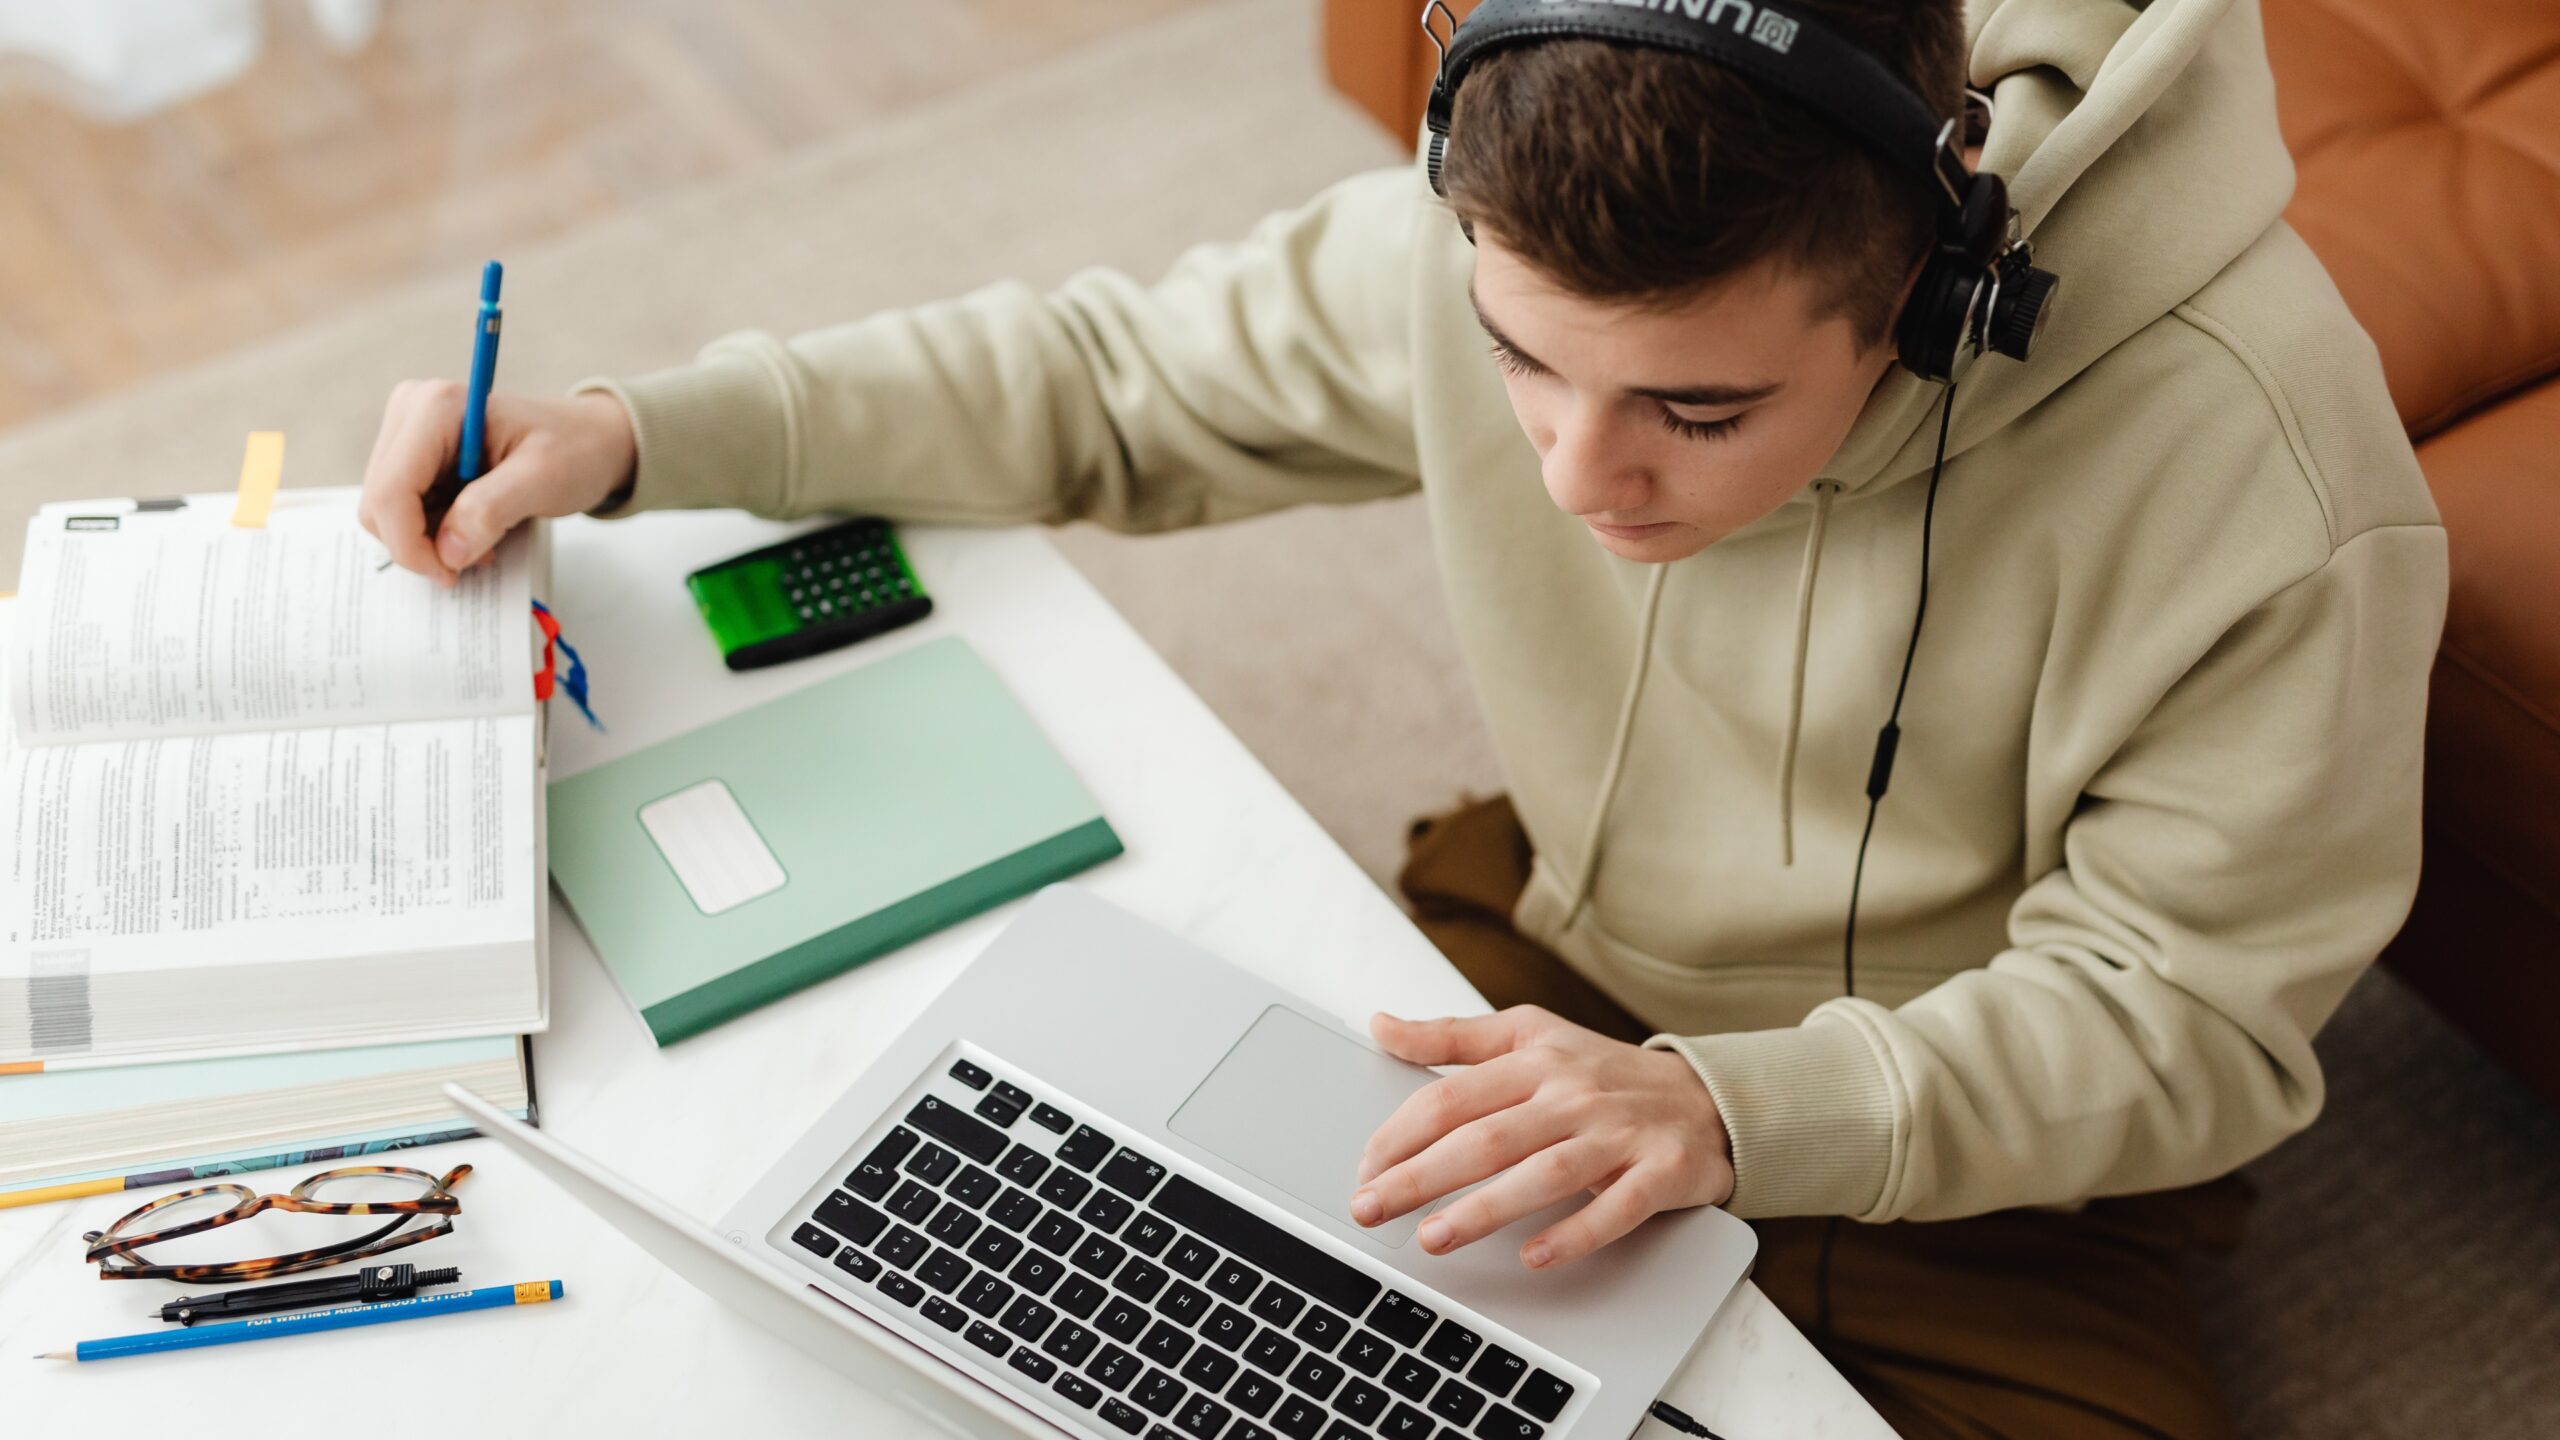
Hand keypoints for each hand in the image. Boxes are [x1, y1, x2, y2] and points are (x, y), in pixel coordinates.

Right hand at [358, 382, 635, 583]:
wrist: (591, 439)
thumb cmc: (575, 450)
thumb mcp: (543, 480)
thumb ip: (492, 511)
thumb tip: (446, 551)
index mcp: (437, 407)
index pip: (391, 491)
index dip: (410, 545)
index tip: (450, 573)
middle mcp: (411, 411)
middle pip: (378, 503)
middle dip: (420, 544)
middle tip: (476, 557)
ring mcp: (408, 431)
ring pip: (383, 510)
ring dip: (428, 539)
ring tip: (482, 539)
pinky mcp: (413, 454)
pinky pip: (400, 509)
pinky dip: (431, 531)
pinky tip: (472, 528)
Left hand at [1351, 1006, 1732, 1269]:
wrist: (1708, 1096)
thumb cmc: (1604, 1072)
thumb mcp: (1530, 1034)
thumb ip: (1453, 1037)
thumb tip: (1381, 1025)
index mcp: (1535, 1058)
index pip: (1454, 1096)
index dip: (1402, 1133)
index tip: (1364, 1167)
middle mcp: (1573, 1093)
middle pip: (1486, 1137)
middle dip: (1420, 1176)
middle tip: (1370, 1208)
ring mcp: (1618, 1134)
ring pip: (1544, 1173)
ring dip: (1485, 1209)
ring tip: (1433, 1238)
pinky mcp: (1661, 1172)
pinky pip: (1616, 1208)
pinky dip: (1575, 1234)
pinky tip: (1535, 1257)